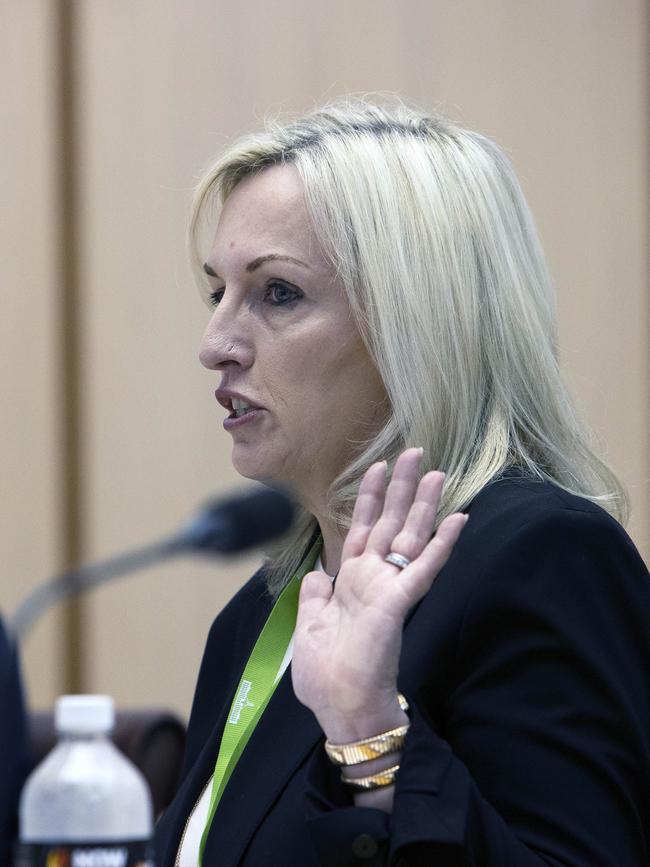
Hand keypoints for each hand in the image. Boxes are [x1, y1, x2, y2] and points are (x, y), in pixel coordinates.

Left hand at [291, 448, 467, 742]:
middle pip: (391, 522)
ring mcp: (389, 587)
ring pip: (411, 537)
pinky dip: (442, 544)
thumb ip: (316, 595)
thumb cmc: (325, 673)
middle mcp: (373, 577)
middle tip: (416, 453)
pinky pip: (424, 567)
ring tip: (437, 472)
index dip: (371, 497)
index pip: (363, 528)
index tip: (378, 465)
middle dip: (402, 488)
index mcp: (351, 581)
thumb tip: (316, 573)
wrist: (339, 706)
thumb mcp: (310, 625)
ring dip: (424, 505)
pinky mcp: (399, 601)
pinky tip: (458, 519)